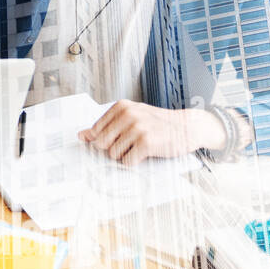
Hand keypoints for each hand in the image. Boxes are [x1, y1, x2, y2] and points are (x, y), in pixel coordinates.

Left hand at [78, 101, 224, 166]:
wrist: (188, 127)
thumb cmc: (158, 123)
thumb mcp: (131, 118)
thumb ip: (106, 126)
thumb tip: (82, 135)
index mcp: (121, 107)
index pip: (96, 131)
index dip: (106, 139)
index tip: (119, 138)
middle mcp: (128, 115)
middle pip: (101, 144)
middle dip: (114, 148)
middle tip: (131, 143)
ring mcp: (137, 128)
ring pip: (113, 154)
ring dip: (126, 155)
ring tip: (140, 146)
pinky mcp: (146, 143)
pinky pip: (127, 161)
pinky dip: (135, 161)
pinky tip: (146, 152)